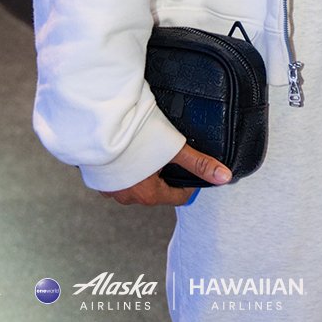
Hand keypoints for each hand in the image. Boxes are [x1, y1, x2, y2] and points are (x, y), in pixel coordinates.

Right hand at [101, 143, 231, 205]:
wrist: (99, 124)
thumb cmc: (135, 136)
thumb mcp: (173, 147)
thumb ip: (198, 163)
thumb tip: (224, 177)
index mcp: (147, 195)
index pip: (177, 197)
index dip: (189, 183)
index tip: (192, 169)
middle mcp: (126, 197)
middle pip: (155, 190)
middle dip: (165, 174)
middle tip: (170, 152)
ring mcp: (109, 187)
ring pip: (135, 182)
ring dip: (144, 169)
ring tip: (150, 148)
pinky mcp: (98, 175)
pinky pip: (118, 174)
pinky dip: (127, 164)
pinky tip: (131, 148)